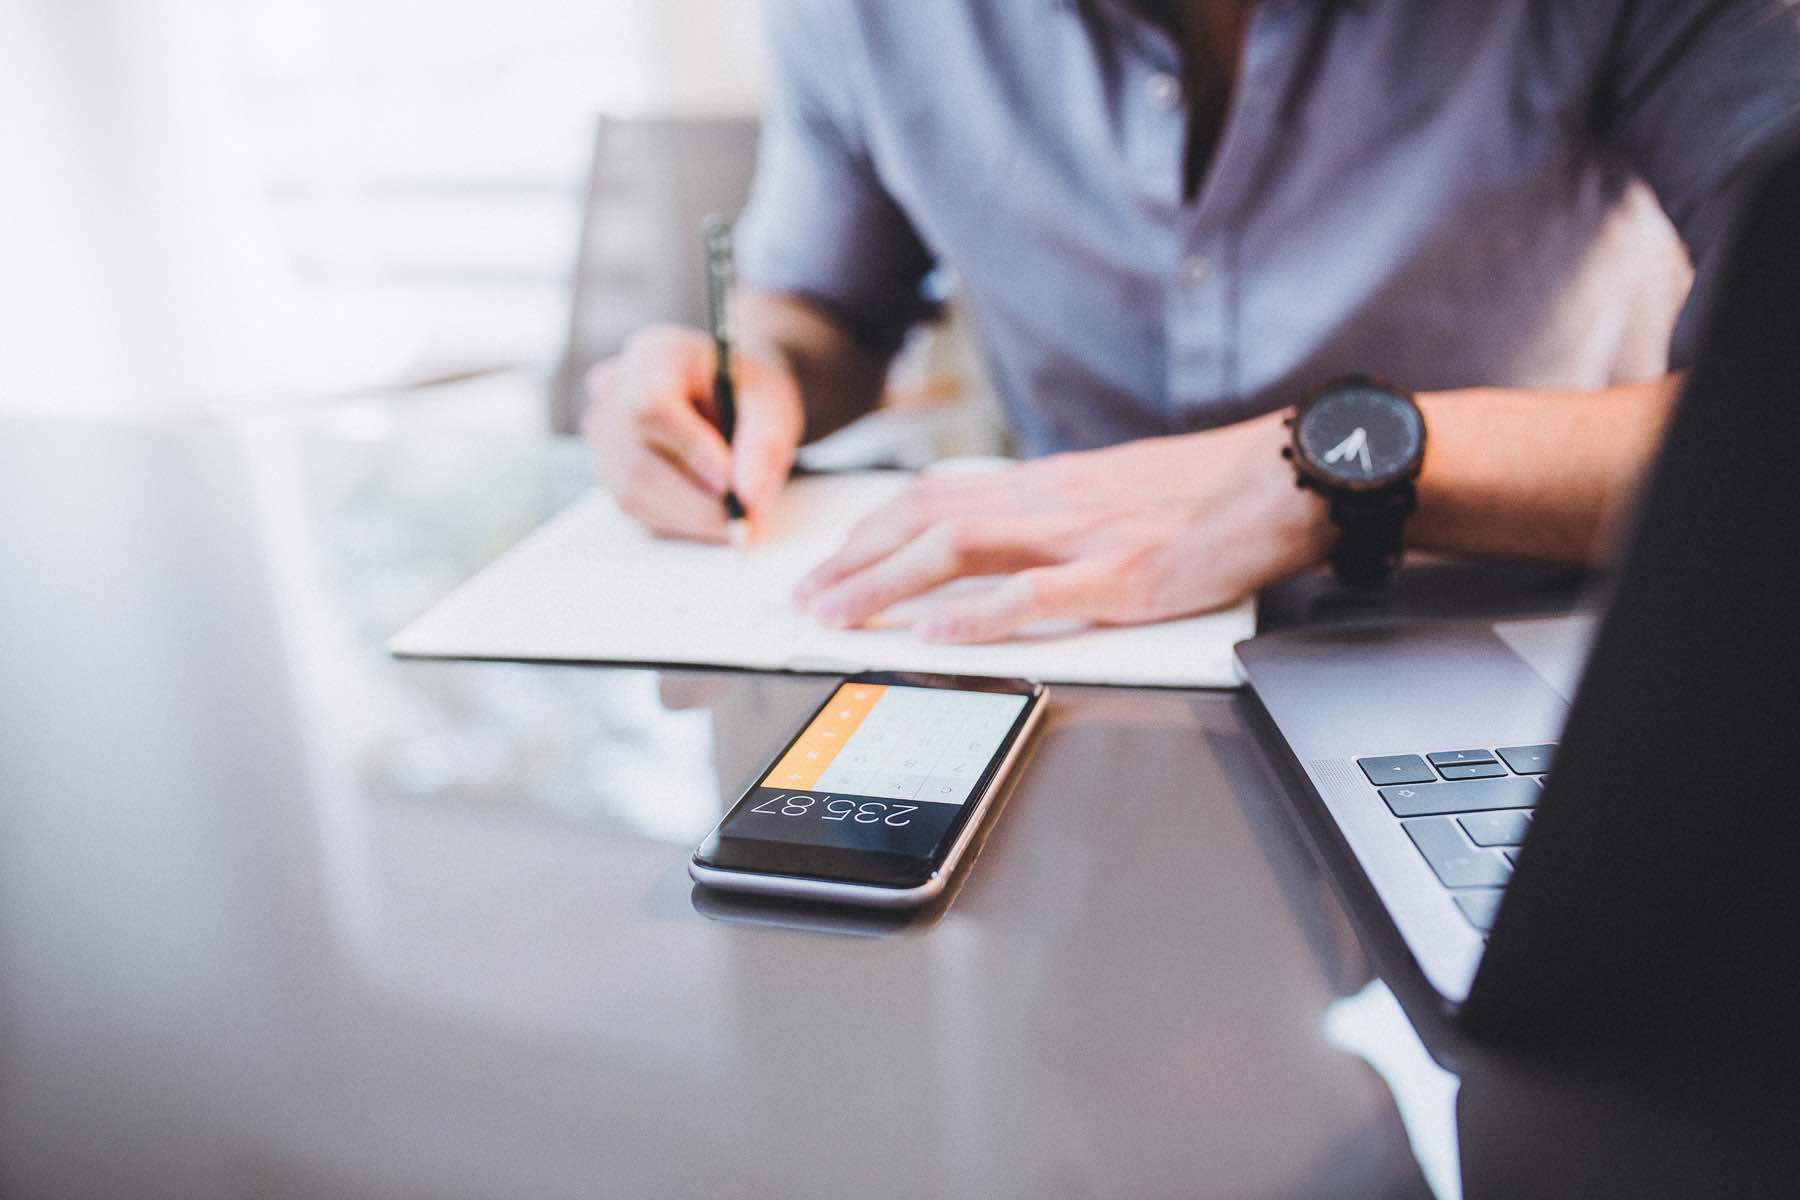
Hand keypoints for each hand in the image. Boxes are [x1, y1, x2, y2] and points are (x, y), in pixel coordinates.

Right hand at [582, 324, 803, 540]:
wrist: (731, 396)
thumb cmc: (749, 393)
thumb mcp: (773, 406)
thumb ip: (765, 447)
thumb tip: (749, 502)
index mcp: (654, 355)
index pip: (651, 407)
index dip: (690, 451)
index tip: (732, 484)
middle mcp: (613, 392)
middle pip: (638, 463)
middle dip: (697, 503)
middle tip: (745, 517)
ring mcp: (601, 434)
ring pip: (634, 494)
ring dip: (691, 517)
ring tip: (735, 508)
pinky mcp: (607, 471)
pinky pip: (637, 511)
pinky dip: (680, 521)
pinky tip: (710, 505)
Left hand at [791, 413, 1330, 641]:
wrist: (1286, 479)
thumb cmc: (1206, 491)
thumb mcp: (1110, 491)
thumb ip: (1049, 515)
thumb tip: (994, 539)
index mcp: (1045, 485)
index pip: (934, 499)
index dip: (871, 532)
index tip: (828, 563)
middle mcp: (1049, 502)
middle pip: (926, 522)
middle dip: (856, 563)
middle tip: (805, 599)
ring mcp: (1082, 538)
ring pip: (960, 550)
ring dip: (888, 584)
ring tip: (838, 614)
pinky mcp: (1123, 576)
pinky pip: (1037, 594)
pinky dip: (978, 614)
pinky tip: (936, 631)